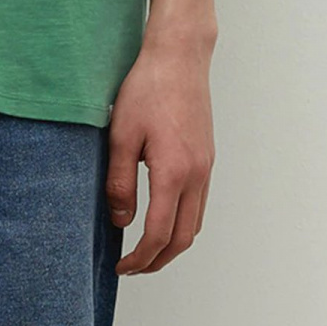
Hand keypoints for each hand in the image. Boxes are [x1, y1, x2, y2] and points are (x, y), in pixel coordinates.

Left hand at [104, 36, 214, 273]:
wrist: (179, 57)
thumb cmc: (147, 89)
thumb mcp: (120, 136)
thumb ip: (120, 183)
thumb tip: (121, 221)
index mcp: (174, 172)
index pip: (159, 234)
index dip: (140, 258)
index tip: (121, 267)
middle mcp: (197, 175)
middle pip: (184, 238)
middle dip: (158, 260)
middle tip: (132, 268)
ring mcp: (206, 167)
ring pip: (196, 223)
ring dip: (172, 244)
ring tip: (145, 250)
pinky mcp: (207, 158)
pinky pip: (199, 204)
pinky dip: (182, 222)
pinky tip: (161, 218)